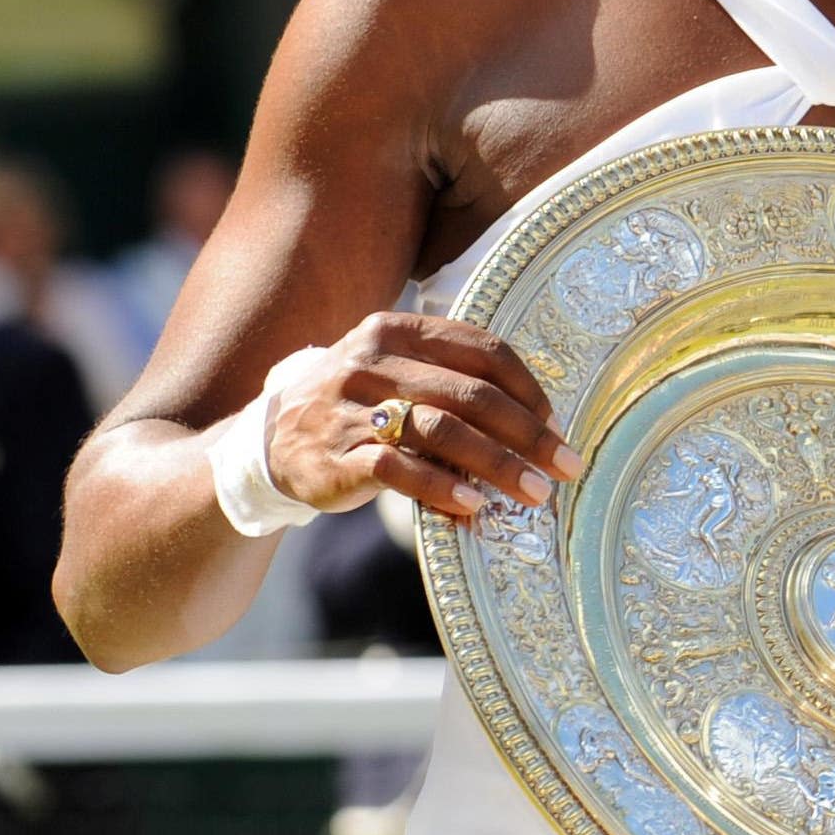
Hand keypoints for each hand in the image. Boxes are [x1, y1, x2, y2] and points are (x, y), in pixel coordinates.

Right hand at [266, 312, 577, 520]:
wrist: (268, 441)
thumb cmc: (357, 405)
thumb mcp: (396, 372)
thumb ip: (454, 381)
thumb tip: (539, 422)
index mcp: (397, 330)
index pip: (483, 352)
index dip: (529, 390)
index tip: (555, 423)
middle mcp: (373, 361)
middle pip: (472, 395)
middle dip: (529, 434)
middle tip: (566, 464)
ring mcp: (351, 407)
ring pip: (443, 430)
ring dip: (499, 464)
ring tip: (535, 491)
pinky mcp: (336, 455)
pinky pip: (399, 470)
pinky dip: (442, 487)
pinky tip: (475, 504)